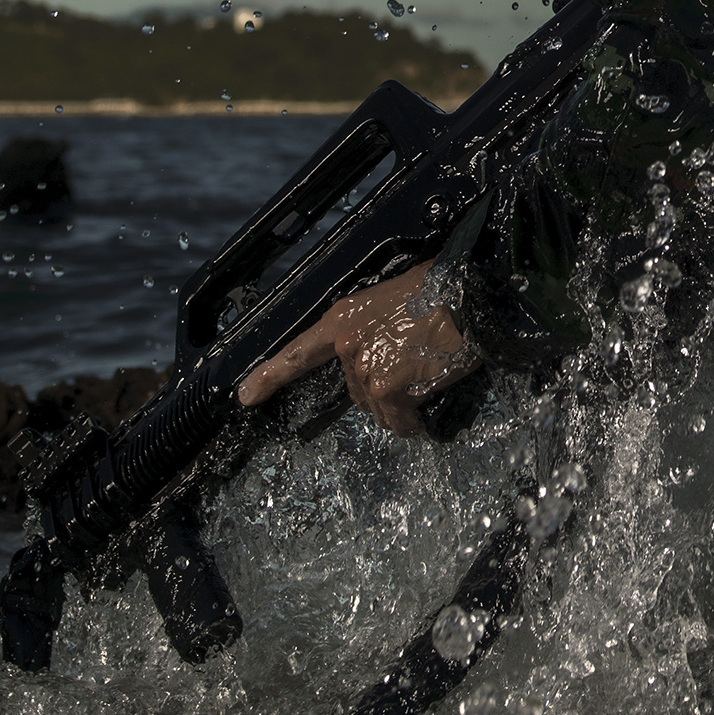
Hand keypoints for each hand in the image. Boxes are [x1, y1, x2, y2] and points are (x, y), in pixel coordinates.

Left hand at [236, 263, 480, 436]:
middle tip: (413, 366)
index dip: (269, 376)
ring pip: (378, 409)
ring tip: (426, 375)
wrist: (467, 293)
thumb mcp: (390, 303)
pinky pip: (400, 422)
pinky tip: (428, 404)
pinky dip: (414, 422)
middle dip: (382, 389)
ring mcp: (367, 368)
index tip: (246, 395)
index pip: (298, 353)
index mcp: (343, 320)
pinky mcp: (391, 389)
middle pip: (355, 390)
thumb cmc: (440, 292)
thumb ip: (371, 332)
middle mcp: (347, 345)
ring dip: (400, 406)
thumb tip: (380, 362)